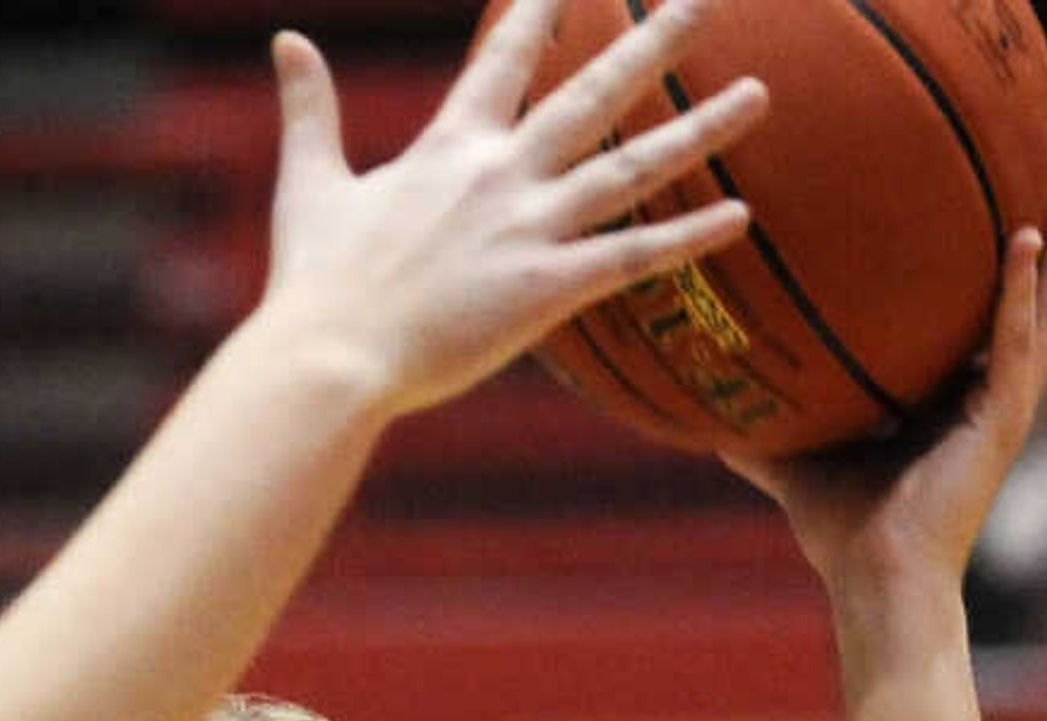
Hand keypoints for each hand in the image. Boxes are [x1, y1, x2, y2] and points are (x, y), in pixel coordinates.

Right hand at [257, 0, 766, 420]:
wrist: (329, 357)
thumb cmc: (315, 282)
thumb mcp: (309, 183)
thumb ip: (309, 109)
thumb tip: (286, 39)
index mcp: (449, 148)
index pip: (506, 56)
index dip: (542, 8)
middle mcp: (501, 176)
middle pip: (594, 93)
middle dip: (653, 43)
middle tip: (703, 1)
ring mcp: (529, 230)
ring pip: (634, 167)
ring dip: (701, 129)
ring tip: (761, 93)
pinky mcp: (547, 291)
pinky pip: (633, 258)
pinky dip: (689, 237)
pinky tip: (740, 215)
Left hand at [729, 151, 1046, 595]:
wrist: (874, 583)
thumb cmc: (843, 533)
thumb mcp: (797, 460)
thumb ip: (765, 426)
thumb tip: (702, 400)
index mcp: (958, 392)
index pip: (990, 305)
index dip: (1004, 249)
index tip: (1003, 182)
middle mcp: (993, 388)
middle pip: (1039, 287)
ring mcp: (1006, 402)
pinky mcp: (1004, 421)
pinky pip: (1017, 342)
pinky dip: (1020, 291)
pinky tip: (1024, 238)